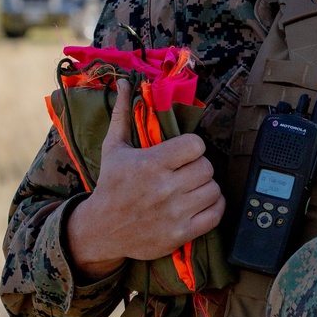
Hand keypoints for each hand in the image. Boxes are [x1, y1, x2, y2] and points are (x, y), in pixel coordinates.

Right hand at [66, 80, 224, 278]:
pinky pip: (215, 213)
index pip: (196, 145)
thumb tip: (124, 83)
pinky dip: (213, 206)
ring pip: (213, 189)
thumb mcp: (113, 148)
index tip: (184, 151)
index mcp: (150, 164)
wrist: (101, 229)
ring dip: (206, 186)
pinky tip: (200, 202)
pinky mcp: (181, 233)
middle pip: (207, 167)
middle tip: (187, 170)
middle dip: (199, 166)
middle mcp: (164, 189)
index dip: (193, 146)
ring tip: (191, 186)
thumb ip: (123, 114)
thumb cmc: (111, 185)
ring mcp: (174, 213)